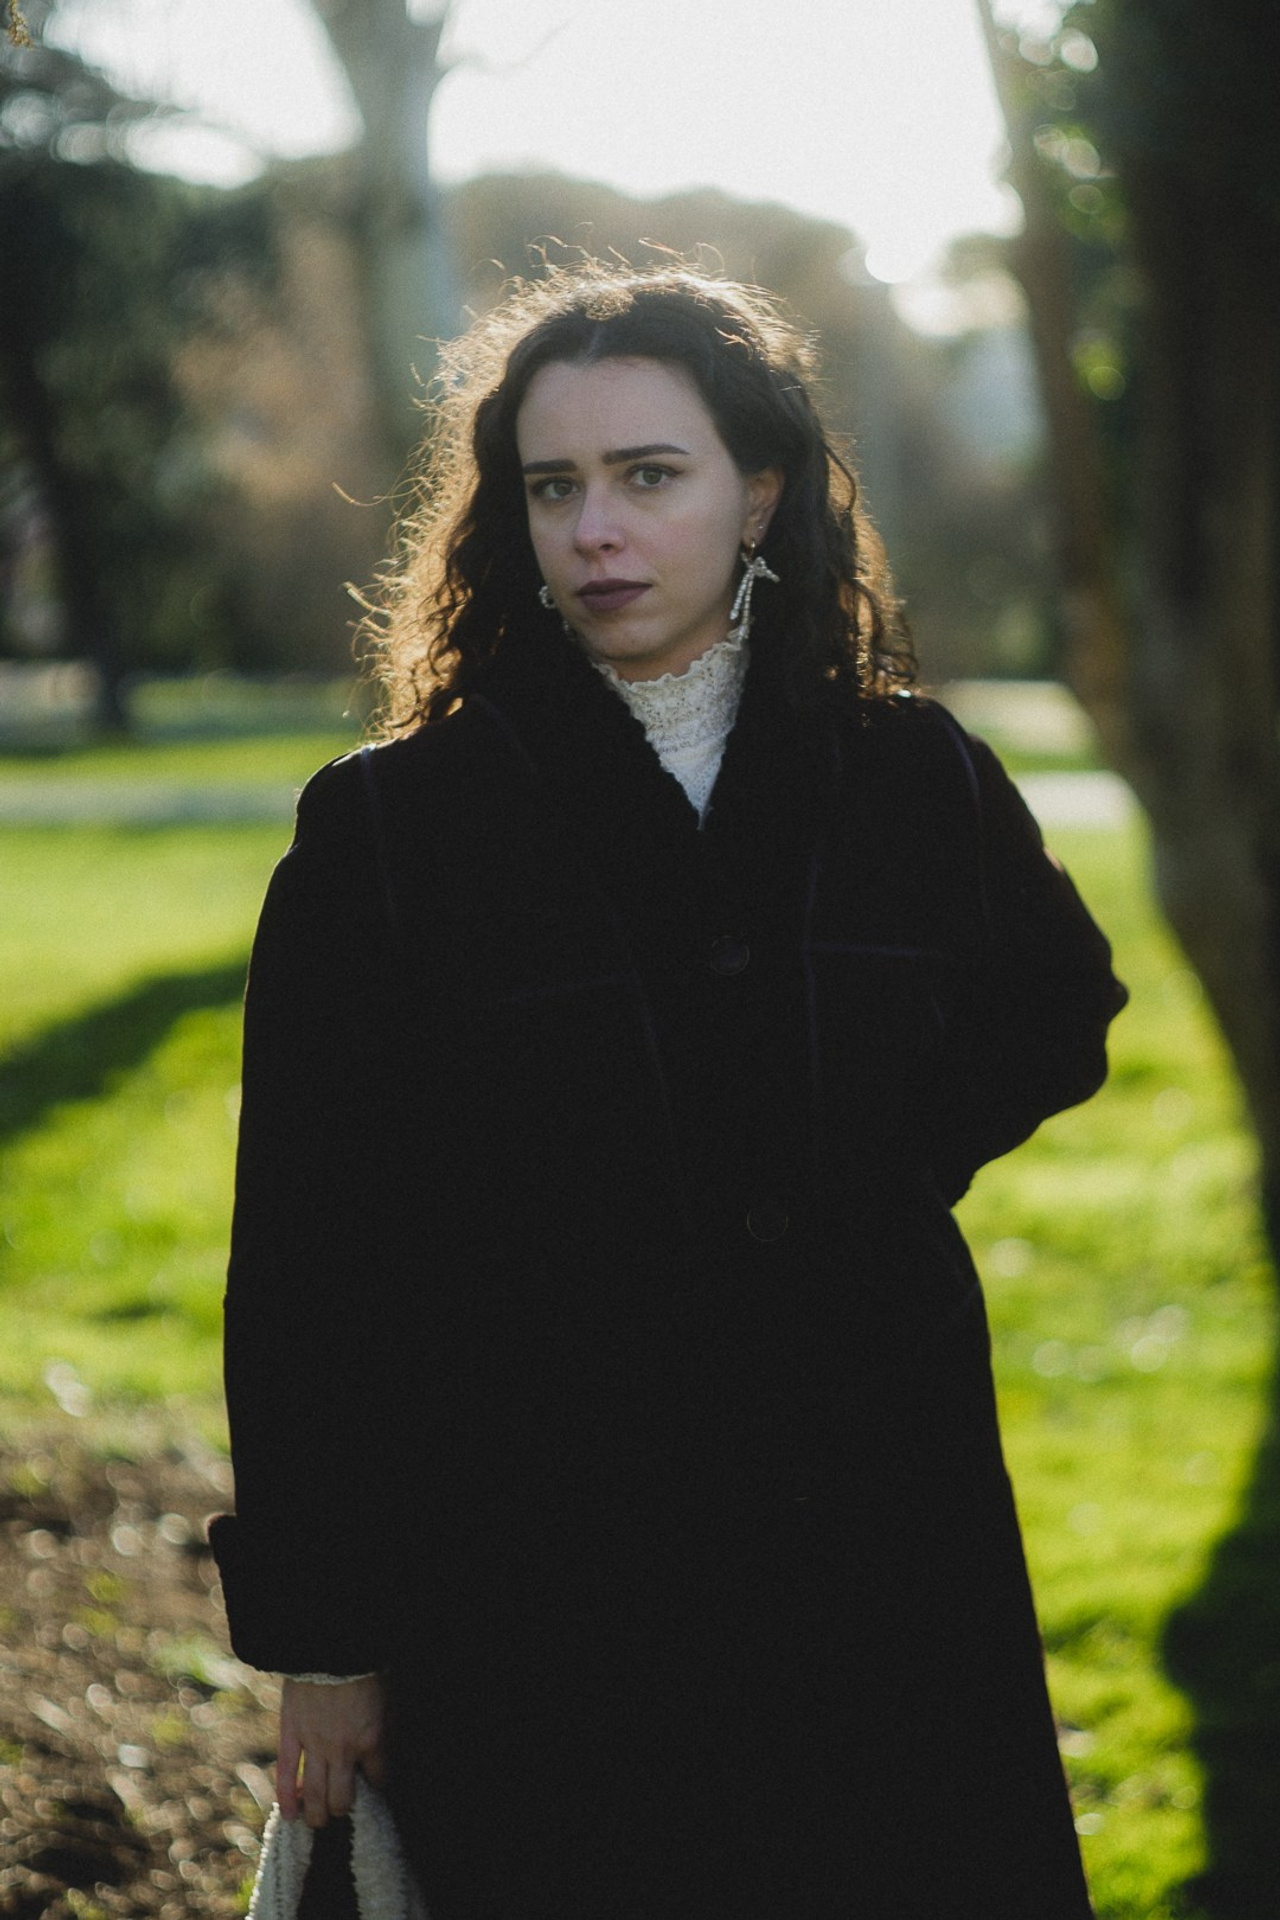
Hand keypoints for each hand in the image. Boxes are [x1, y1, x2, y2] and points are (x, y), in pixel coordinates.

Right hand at [277, 1674, 385, 1827]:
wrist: (331, 1642)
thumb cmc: (365, 1664)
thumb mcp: (389, 1695)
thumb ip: (387, 1724)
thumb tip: (387, 1747)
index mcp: (371, 1739)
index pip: (379, 1779)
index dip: (378, 1785)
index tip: (375, 1785)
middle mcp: (343, 1750)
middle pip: (342, 1799)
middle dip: (343, 1808)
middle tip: (343, 1808)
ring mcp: (314, 1744)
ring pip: (314, 1795)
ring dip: (317, 1813)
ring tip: (319, 1820)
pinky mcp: (290, 1733)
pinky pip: (286, 1773)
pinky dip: (286, 1797)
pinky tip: (289, 1815)